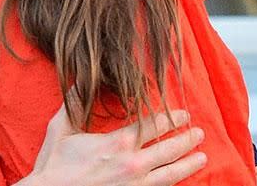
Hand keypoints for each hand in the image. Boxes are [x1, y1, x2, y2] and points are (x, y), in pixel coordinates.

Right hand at [19, 104, 205, 185]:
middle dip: (187, 139)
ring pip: (171, 174)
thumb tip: (80, 81)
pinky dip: (173, 184)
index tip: (182, 114)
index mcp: (118, 143)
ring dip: (189, 164)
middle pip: (169, 149)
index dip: (171, 118)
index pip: (153, 126)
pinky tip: (180, 181)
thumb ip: (73, 104)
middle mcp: (132, 165)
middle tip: (199, 133)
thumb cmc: (53, 167)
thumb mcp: (59, 129)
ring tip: (202, 157)